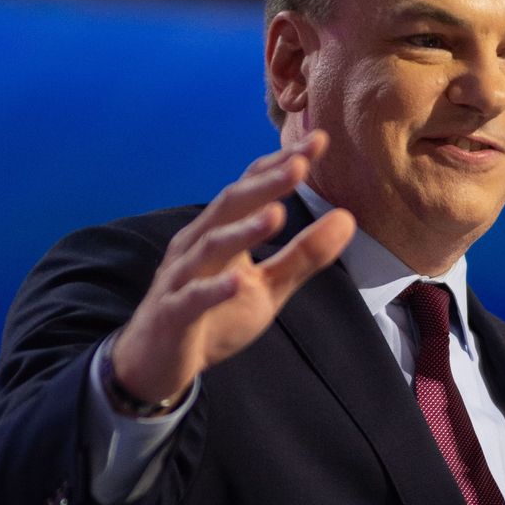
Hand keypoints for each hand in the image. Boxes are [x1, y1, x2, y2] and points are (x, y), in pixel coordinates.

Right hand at [108, 131, 355, 403]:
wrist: (156, 363)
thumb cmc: (214, 317)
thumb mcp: (268, 287)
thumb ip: (304, 255)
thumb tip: (347, 218)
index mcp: (221, 232)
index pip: (252, 189)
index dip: (280, 165)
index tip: (317, 141)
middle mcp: (197, 245)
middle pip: (230, 206)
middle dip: (264, 184)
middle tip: (299, 164)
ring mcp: (181, 278)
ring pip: (210, 246)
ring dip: (243, 231)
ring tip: (277, 215)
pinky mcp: (172, 314)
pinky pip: (193, 299)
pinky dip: (215, 289)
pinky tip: (239, 283)